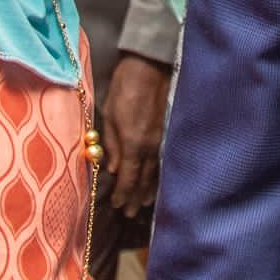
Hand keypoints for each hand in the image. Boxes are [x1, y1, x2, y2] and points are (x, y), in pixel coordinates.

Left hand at [100, 54, 173, 214]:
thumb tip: (113, 168)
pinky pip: (164, 161)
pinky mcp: (169, 132)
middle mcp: (151, 146)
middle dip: (136, 198)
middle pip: (144, 180)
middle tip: (130, 214)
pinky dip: (160, 175)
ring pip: (157, 173)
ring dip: (150, 190)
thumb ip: (112, 143)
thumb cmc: (125, 86)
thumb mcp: (110, 114)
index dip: (123, 194)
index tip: (118, 206)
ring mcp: (163, 139)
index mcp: (133, 142)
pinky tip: (158, 181)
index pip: (129, 178)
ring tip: (144, 204)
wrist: (150, 66)